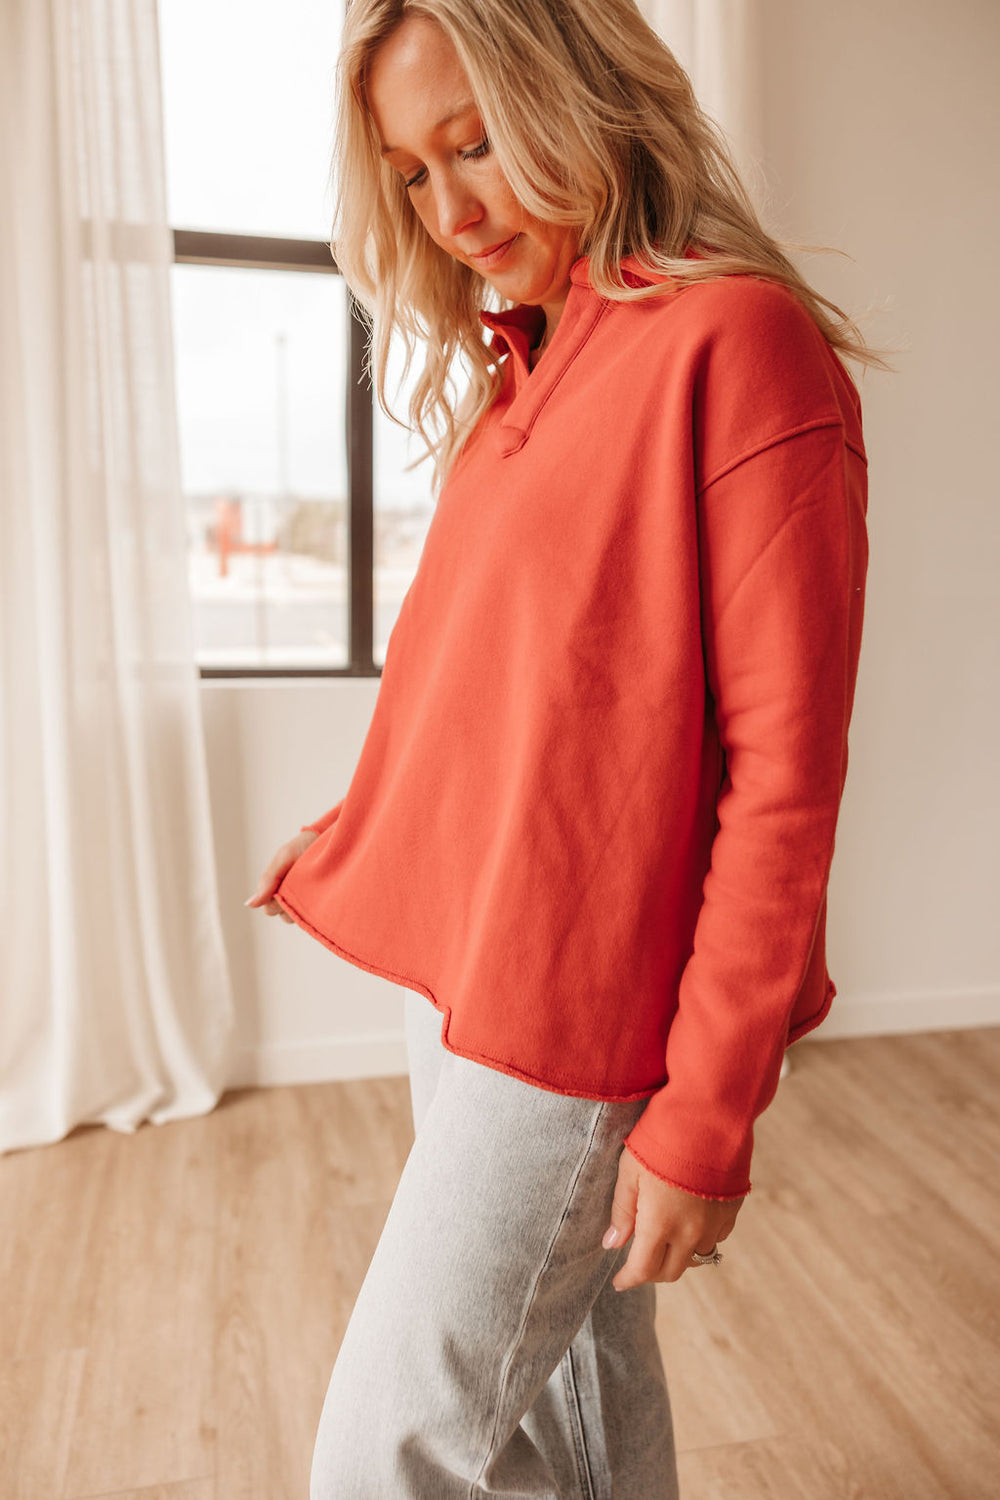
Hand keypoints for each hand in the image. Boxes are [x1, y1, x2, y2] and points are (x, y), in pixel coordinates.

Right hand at [244, 830, 317, 922]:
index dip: (275, 903)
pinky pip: (314, 915)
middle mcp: (288, 897)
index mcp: (275, 888)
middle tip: (300, 885)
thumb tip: (249, 905)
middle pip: (283, 915)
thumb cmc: (301, 847)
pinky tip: (319, 894)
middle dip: (289, 906)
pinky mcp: (320, 901)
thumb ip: (268, 880)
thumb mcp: (283, 859)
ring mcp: (304, 900)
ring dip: (302, 908)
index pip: (270, 909)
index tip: (285, 888)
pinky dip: (315, 908)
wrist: (325, 837)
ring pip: (297, 917)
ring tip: (311, 887)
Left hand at [603, 1146, 744, 1288]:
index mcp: (660, 1223)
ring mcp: (715, 1223)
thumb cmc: (661, 1138)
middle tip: (637, 1262)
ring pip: (695, 1258)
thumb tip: (612, 1244)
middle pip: (671, 1272)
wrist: (709, 1114)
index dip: (628, 1279)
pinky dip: (700, 1239)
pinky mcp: (732, 1210)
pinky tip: (690, 1224)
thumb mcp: (630, 1171)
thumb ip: (622, 1211)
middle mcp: (690, 1231)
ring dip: (677, 1256)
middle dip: (651, 1272)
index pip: (643, 1270)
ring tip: (663, 1243)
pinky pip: (716, 1238)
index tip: (619, 1282)